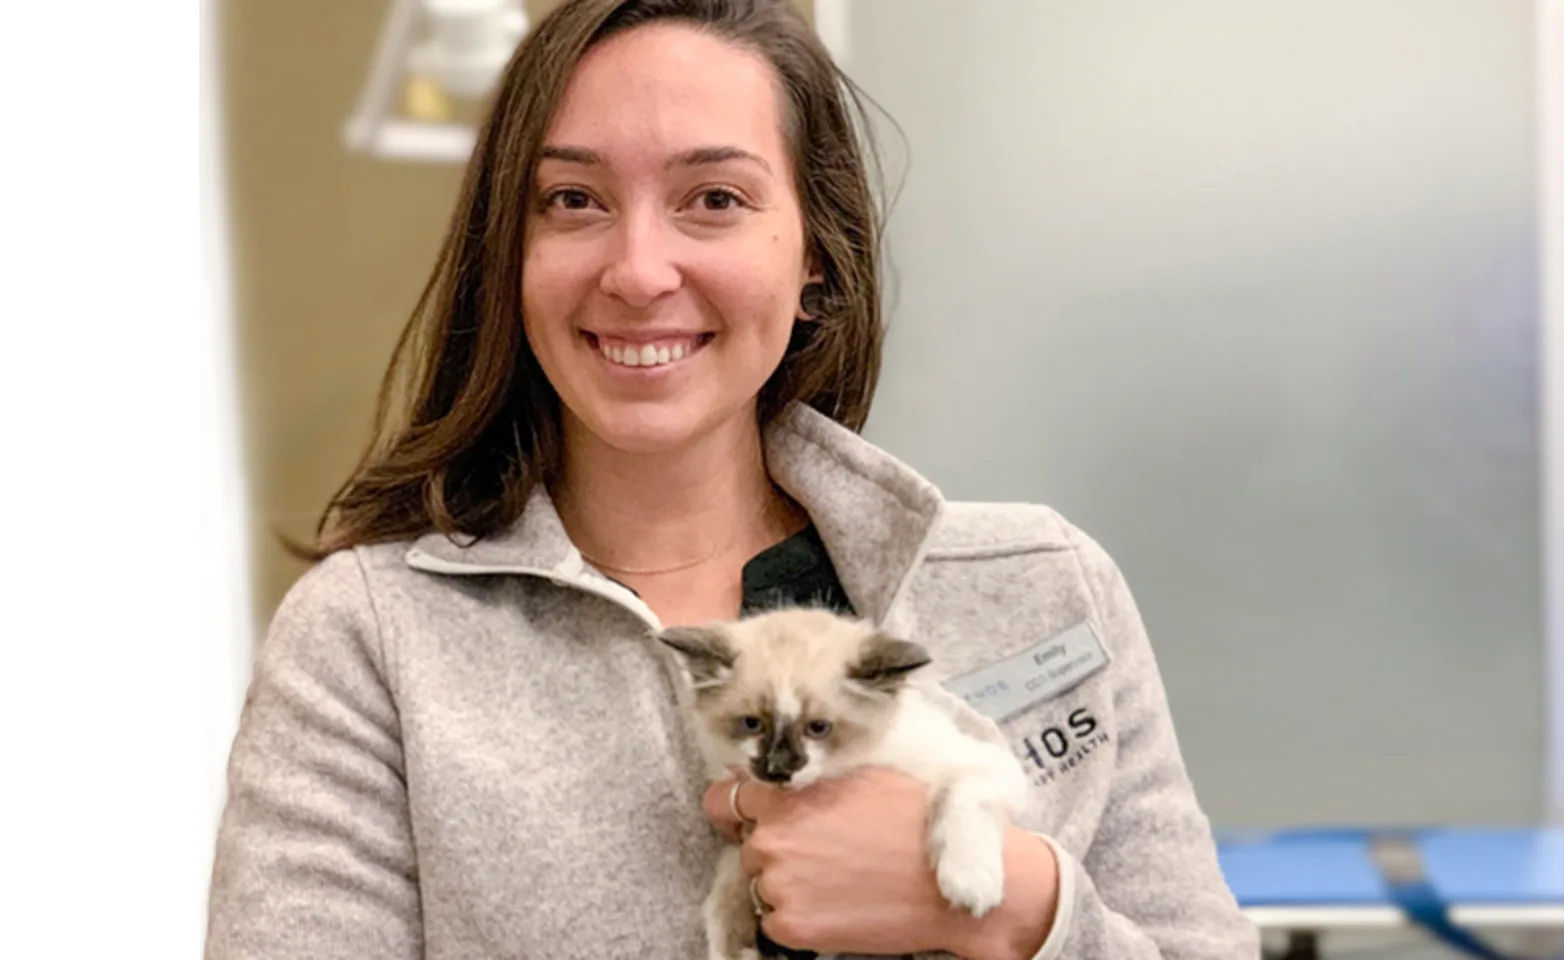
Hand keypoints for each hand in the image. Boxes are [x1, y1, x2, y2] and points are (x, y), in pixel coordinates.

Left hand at [701, 767, 1061, 959]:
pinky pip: (775, 923)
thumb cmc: (915, 821)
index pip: (722, 798)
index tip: (751, 817)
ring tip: (839, 880)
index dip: (737, 809)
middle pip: (748, 846)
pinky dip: (800, 919)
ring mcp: (778, 886)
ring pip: (762, 885)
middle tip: (824, 854)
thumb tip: (779, 780)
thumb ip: (810, 778)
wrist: (949, 881)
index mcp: (784, 796)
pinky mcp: (791, 927)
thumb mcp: (859, 774)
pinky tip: (839, 905)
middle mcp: (771, 839)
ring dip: (788, 885)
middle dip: (776, 849)